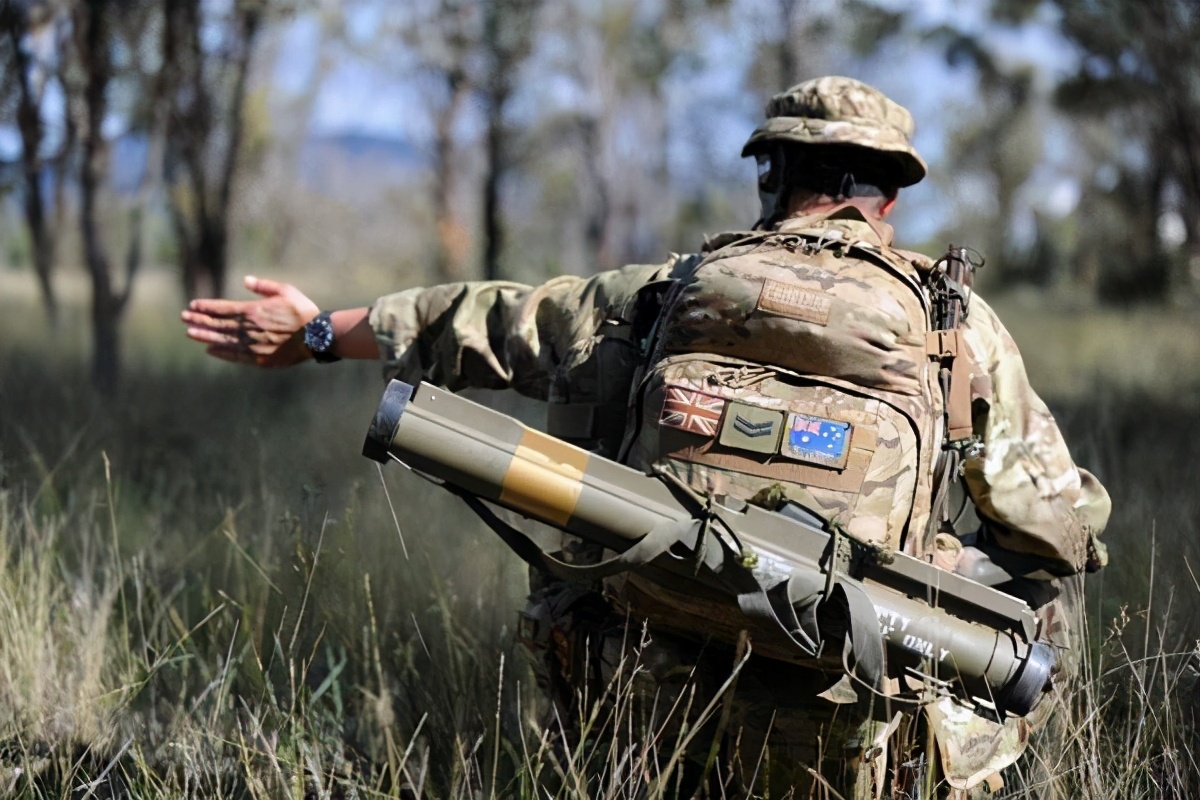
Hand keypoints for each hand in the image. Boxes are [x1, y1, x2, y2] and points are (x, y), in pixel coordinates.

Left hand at [181, 275, 320, 367]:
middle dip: (199, 321)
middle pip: (218, 325)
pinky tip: (210, 350)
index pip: (222, 308)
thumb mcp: (286, 291)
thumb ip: (264, 286)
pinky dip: (221, 353)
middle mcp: (249, 329)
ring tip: (190, 333)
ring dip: (205, 336)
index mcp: (253, 311)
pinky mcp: (260, 359)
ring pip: (222, 341)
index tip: (192, 306)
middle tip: (184, 318)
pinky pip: (235, 356)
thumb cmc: (303, 311)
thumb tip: (245, 280)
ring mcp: (253, 345)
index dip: (206, 307)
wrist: (317, 336)